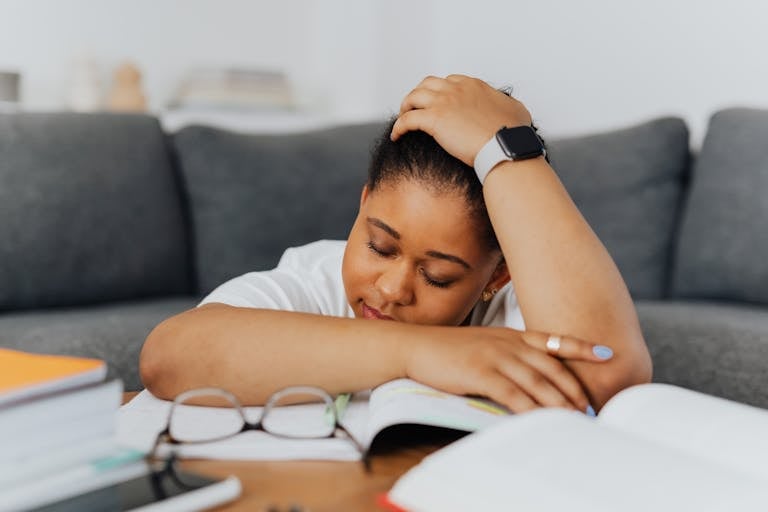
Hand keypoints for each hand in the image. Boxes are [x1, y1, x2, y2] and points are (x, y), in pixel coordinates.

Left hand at [391, 74, 532, 165]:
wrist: (504, 147)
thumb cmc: (512, 133)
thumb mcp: (516, 110)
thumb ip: (508, 104)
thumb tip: (510, 107)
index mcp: (474, 85)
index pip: (450, 80)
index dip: (441, 91)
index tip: (438, 102)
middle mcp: (456, 89)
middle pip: (428, 84)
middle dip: (419, 94)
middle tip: (416, 107)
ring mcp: (443, 103)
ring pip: (413, 97)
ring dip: (406, 106)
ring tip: (403, 118)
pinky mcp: (433, 120)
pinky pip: (406, 120)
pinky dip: (398, 127)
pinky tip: (396, 136)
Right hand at [404, 327, 612, 413]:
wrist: (417, 346)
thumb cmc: (449, 350)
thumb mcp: (484, 345)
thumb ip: (509, 355)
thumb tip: (530, 377)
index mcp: (512, 336)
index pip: (554, 340)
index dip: (582, 347)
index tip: (606, 354)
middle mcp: (509, 344)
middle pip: (552, 368)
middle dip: (574, 390)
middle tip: (590, 409)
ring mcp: (496, 357)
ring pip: (537, 383)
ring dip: (558, 404)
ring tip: (573, 420)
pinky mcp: (481, 373)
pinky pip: (513, 394)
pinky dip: (530, 409)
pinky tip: (540, 420)